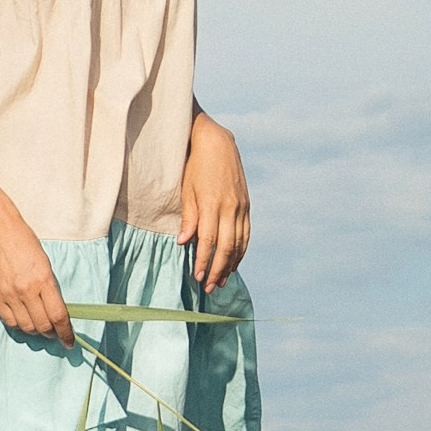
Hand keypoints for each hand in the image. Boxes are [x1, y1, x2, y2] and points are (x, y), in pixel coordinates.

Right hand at [0, 211, 73, 344]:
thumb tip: (57, 314)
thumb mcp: (46, 264)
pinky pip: (10, 322)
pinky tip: (24, 319)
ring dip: (36, 331)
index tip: (70, 342)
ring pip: (26, 327)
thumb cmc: (26, 244)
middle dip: (52, 333)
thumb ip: (51, 290)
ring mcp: (9, 295)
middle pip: (42, 326)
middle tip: (55, 331)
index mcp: (43, 280)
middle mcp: (26, 290)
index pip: (58, 316)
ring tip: (40, 324)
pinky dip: (20, 325)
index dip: (66, 333)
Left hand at [179, 110, 250, 292]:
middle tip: (209, 287)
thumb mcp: (186, 189)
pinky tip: (233, 262)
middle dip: (217, 270)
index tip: (198, 277)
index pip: (208, 241)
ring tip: (221, 281)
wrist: (217, 143)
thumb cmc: (195, 166)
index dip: (204, 261)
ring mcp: (241, 207)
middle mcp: (230, 207)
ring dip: (230, 265)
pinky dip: (241, 251)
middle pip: (226, 247)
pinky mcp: (247, 205)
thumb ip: (188, 217)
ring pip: (239, 243)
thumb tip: (184, 243)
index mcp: (211, 204)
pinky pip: (246, 233)